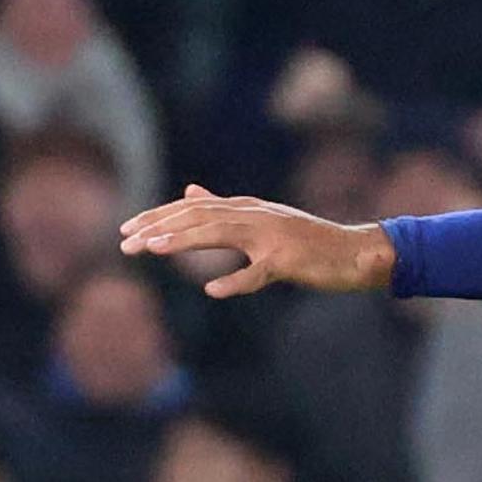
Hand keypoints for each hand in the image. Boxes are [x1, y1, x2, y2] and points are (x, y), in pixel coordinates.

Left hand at [120, 182, 394, 295]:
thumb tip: (190, 191)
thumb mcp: (263, 218)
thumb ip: (225, 207)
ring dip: (184, 240)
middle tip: (125, 242)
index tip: (126, 229)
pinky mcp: (288, 260)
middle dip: (159, 226)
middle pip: (198, 215)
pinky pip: (257, 273)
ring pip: (220, 233)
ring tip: (153, 249)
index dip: (158, 216)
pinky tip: (213, 290)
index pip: (192, 206)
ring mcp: (272, 236)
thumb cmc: (308, 241)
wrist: (355, 252)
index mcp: (247, 207)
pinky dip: (236, 281)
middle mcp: (255, 215)